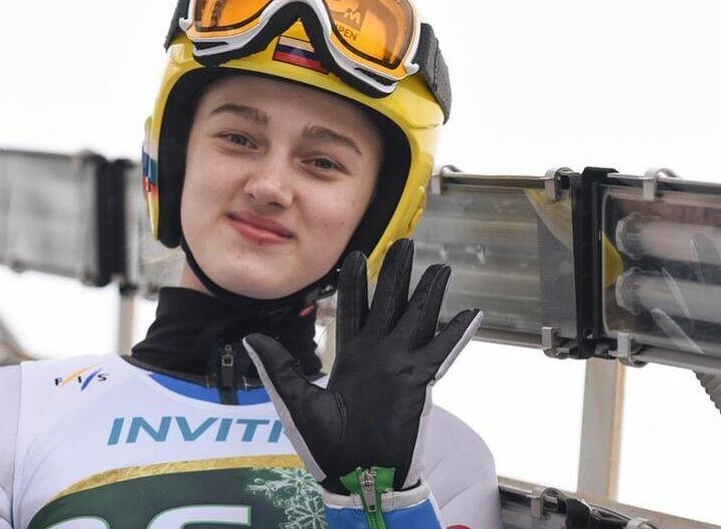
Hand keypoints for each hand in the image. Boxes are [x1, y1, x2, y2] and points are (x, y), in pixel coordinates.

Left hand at [243, 238, 481, 494]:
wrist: (355, 477)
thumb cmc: (326, 447)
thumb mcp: (297, 402)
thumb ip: (279, 367)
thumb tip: (250, 337)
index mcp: (350, 356)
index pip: (353, 309)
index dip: (356, 283)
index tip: (358, 256)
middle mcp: (378, 355)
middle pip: (390, 303)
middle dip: (397, 273)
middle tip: (405, 243)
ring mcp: (400, 366)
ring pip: (418, 319)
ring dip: (429, 293)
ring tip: (441, 266)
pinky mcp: (419, 382)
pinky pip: (441, 352)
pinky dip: (455, 333)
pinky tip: (470, 312)